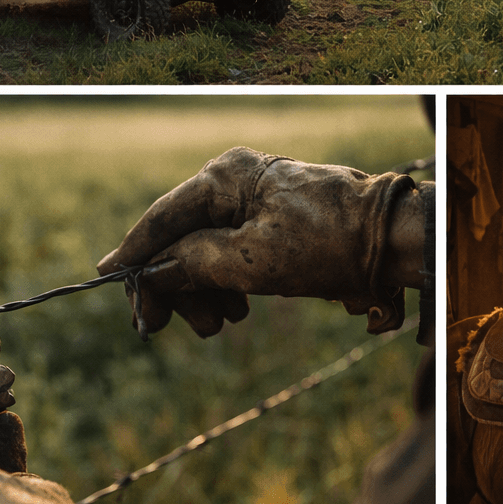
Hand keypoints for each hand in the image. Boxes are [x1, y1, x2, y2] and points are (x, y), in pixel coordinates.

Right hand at [96, 147, 426, 337]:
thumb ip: (191, 262)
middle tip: (166, 328)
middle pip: (182, 238)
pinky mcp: (277, 224)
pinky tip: (237, 311)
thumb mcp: (249, 259)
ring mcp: (258, 202)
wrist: (395, 242)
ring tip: (220, 325)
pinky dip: (228, 285)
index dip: (133, 252)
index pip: (162, 217)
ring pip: (208, 252)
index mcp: (226, 175)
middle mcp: (238, 181)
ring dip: (203, 293)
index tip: (107, 279)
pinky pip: (235, 255)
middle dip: (175, 285)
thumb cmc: (326, 243)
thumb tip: (151, 271)